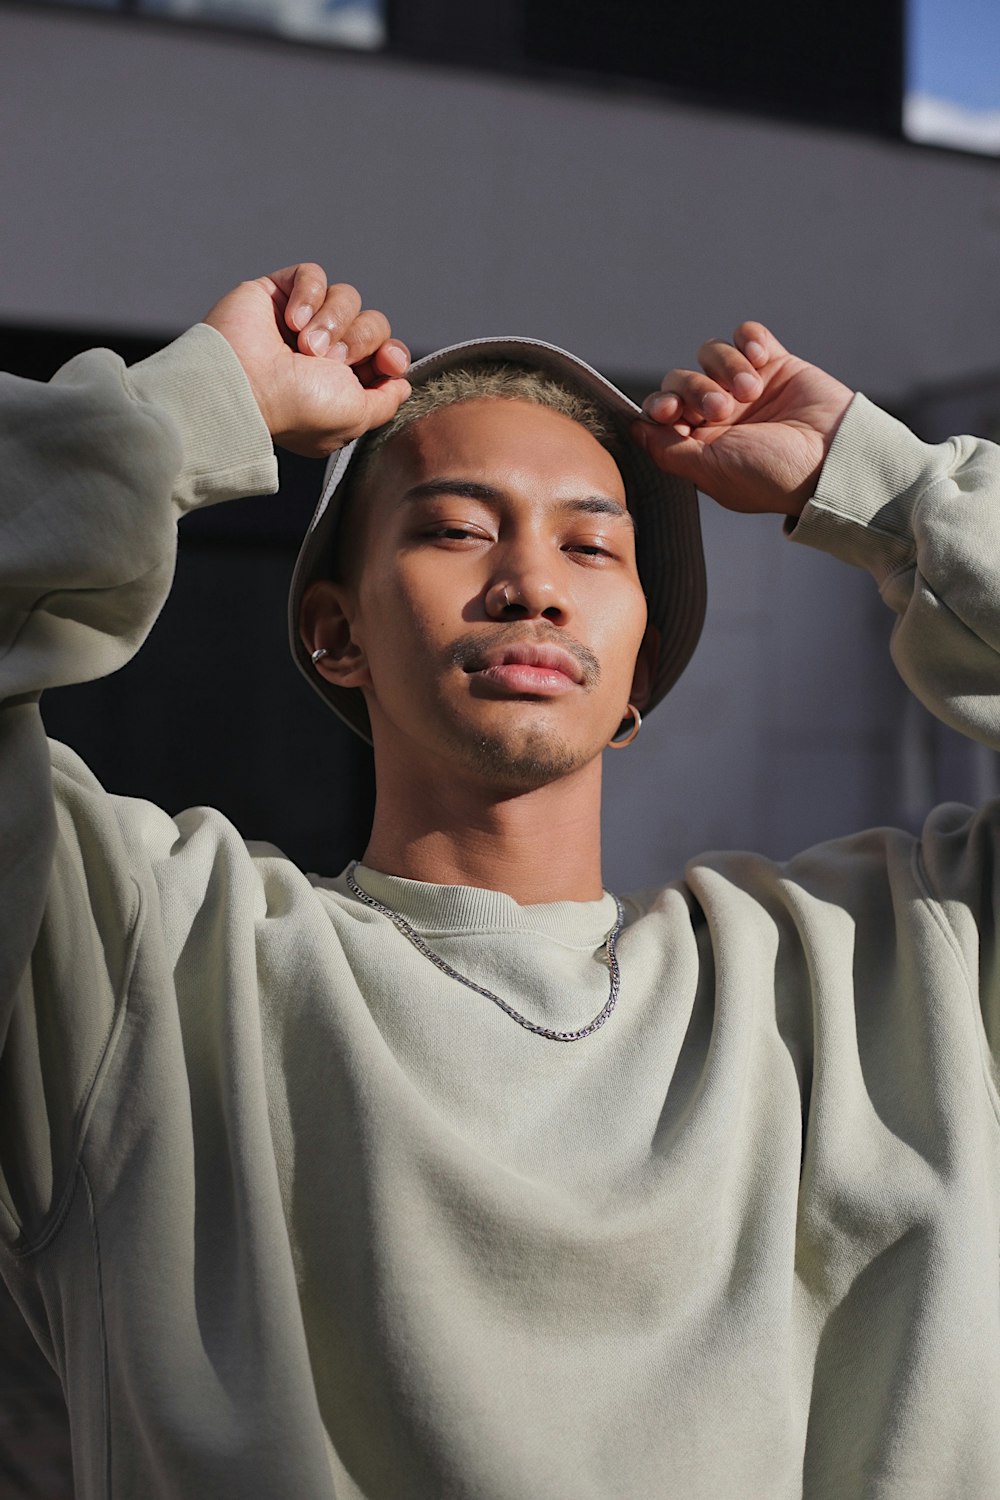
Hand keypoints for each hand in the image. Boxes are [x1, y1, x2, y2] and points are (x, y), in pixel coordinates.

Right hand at [203, 263, 410, 456]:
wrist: (245, 384)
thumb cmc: (297, 407)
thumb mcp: (357, 417)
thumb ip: (386, 402)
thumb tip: (401, 384)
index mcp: (342, 384)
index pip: (385, 354)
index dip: (393, 353)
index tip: (388, 362)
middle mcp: (323, 354)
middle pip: (372, 324)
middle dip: (360, 340)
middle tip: (329, 360)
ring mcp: (300, 322)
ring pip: (347, 297)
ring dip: (333, 321)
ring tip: (305, 345)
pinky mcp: (277, 293)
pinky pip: (313, 274)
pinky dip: (309, 294)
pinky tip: (291, 321)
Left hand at [633, 322, 853, 516]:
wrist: (832, 458)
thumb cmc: (773, 474)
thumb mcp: (711, 471)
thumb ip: (668, 450)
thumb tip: (634, 430)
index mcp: (700, 444)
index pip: (661, 412)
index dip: (661, 405)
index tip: (673, 411)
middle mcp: (720, 415)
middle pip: (681, 379)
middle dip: (696, 389)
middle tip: (722, 408)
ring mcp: (747, 388)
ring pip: (711, 354)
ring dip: (726, 367)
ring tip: (751, 390)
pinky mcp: (776, 364)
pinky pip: (747, 335)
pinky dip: (749, 340)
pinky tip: (761, 359)